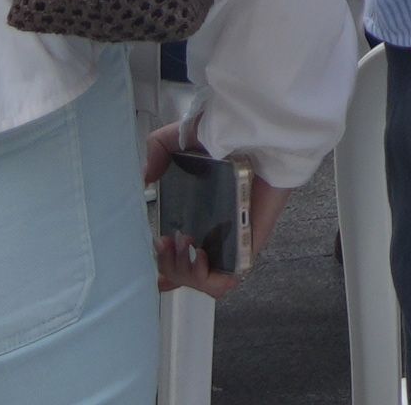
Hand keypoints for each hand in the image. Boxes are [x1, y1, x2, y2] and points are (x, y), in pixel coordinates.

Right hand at [143, 133, 287, 297]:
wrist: (265, 131)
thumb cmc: (231, 130)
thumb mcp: (184, 136)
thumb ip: (158, 151)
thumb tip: (145, 180)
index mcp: (202, 210)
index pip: (183, 250)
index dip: (165, 261)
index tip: (156, 250)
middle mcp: (216, 230)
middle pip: (187, 272)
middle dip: (169, 265)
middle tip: (167, 241)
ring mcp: (234, 240)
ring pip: (205, 280)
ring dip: (184, 273)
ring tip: (183, 245)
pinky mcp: (250, 244)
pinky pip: (228, 280)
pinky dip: (207, 280)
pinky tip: (199, 256)